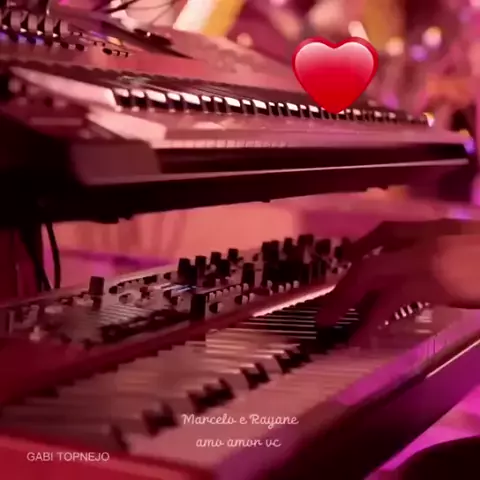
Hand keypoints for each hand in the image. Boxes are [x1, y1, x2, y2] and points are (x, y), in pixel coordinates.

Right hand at [316, 219, 479, 343]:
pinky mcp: (445, 225)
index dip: (362, 318)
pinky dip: (378, 244)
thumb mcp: (471, 299)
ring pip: (380, 241)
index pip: (385, 294)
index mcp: (436, 272)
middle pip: (371, 268)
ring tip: (342, 283)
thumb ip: (432, 300)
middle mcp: (427, 248)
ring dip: (356, 264)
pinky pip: (399, 231)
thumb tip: (395, 312)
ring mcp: (435, 232)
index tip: (349, 339)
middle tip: (326, 315)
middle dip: (345, 292)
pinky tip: (376, 253)